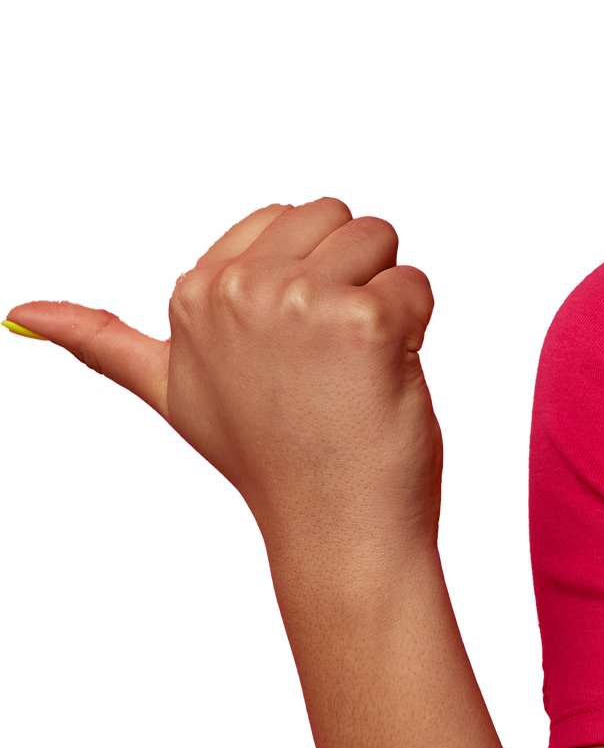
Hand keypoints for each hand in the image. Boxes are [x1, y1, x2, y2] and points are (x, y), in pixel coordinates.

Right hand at [5, 197, 443, 564]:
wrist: (334, 532)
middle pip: (338, 215)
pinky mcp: (362, 320)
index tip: (290, 350)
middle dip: (354, 275)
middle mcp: (236, 289)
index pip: (285, 216)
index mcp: (193, 291)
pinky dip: (418, 327)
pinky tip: (385, 379)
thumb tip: (14, 312)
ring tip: (356, 368)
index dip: (309, 276)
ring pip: (380, 238)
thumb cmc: (269, 460)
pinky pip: (415, 281)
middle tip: (330, 360)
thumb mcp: (171, 393)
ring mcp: (297, 302)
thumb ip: (100, 343)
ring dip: (389, 298)